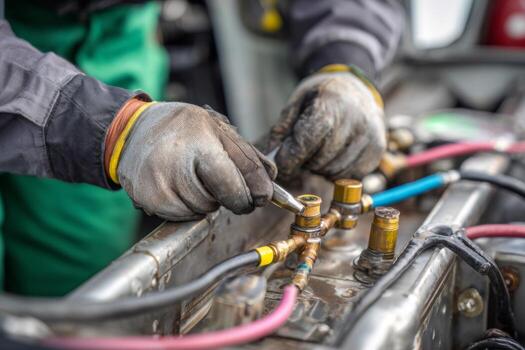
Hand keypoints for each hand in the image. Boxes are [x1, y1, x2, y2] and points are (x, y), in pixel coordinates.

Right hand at [116, 103, 275, 220]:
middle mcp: (175, 164)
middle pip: (220, 200)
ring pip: (202, 211)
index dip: (250, 194)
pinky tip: (178, 186)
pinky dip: (187, 206)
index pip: (233, 184)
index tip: (258, 197)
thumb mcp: (217, 129)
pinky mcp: (148, 199)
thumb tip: (269, 185)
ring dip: (206, 200)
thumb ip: (247, 157)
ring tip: (191, 177)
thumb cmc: (182, 129)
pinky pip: (183, 216)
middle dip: (229, 196)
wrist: (132, 131)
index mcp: (199, 142)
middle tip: (220, 182)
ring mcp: (158, 184)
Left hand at [267, 72, 385, 180]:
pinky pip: (349, 176)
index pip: (305, 143)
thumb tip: (268, 157)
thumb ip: (282, 130)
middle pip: (319, 161)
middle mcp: (355, 121)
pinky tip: (335, 154)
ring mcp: (370, 137)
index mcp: (331, 104)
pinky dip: (336, 171)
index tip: (281, 161)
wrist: (355, 89)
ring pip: (333, 172)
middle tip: (303, 151)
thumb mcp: (297, 103)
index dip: (289, 158)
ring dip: (320, 168)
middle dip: (304, 162)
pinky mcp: (377, 152)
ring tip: (320, 150)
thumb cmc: (322, 97)